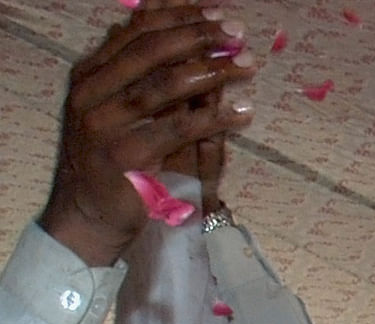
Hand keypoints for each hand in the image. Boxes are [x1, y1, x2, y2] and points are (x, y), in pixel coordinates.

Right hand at [38, 6, 257, 266]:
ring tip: (247, 65)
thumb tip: (163, 22)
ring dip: (213, 71)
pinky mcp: (125, 156)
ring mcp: (103, 124)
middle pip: (151, 51)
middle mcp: (91, 93)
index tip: (218, 14)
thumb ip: (143, 70)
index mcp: (89, 75)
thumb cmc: (115, 161)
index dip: (179, 18)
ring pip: (165, 85)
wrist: (89, 216)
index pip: (136, 32)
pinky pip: (177, 129)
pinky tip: (242, 112)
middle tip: (238, 34)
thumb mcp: (123, 110)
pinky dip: (214, 118)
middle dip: (199, 37)